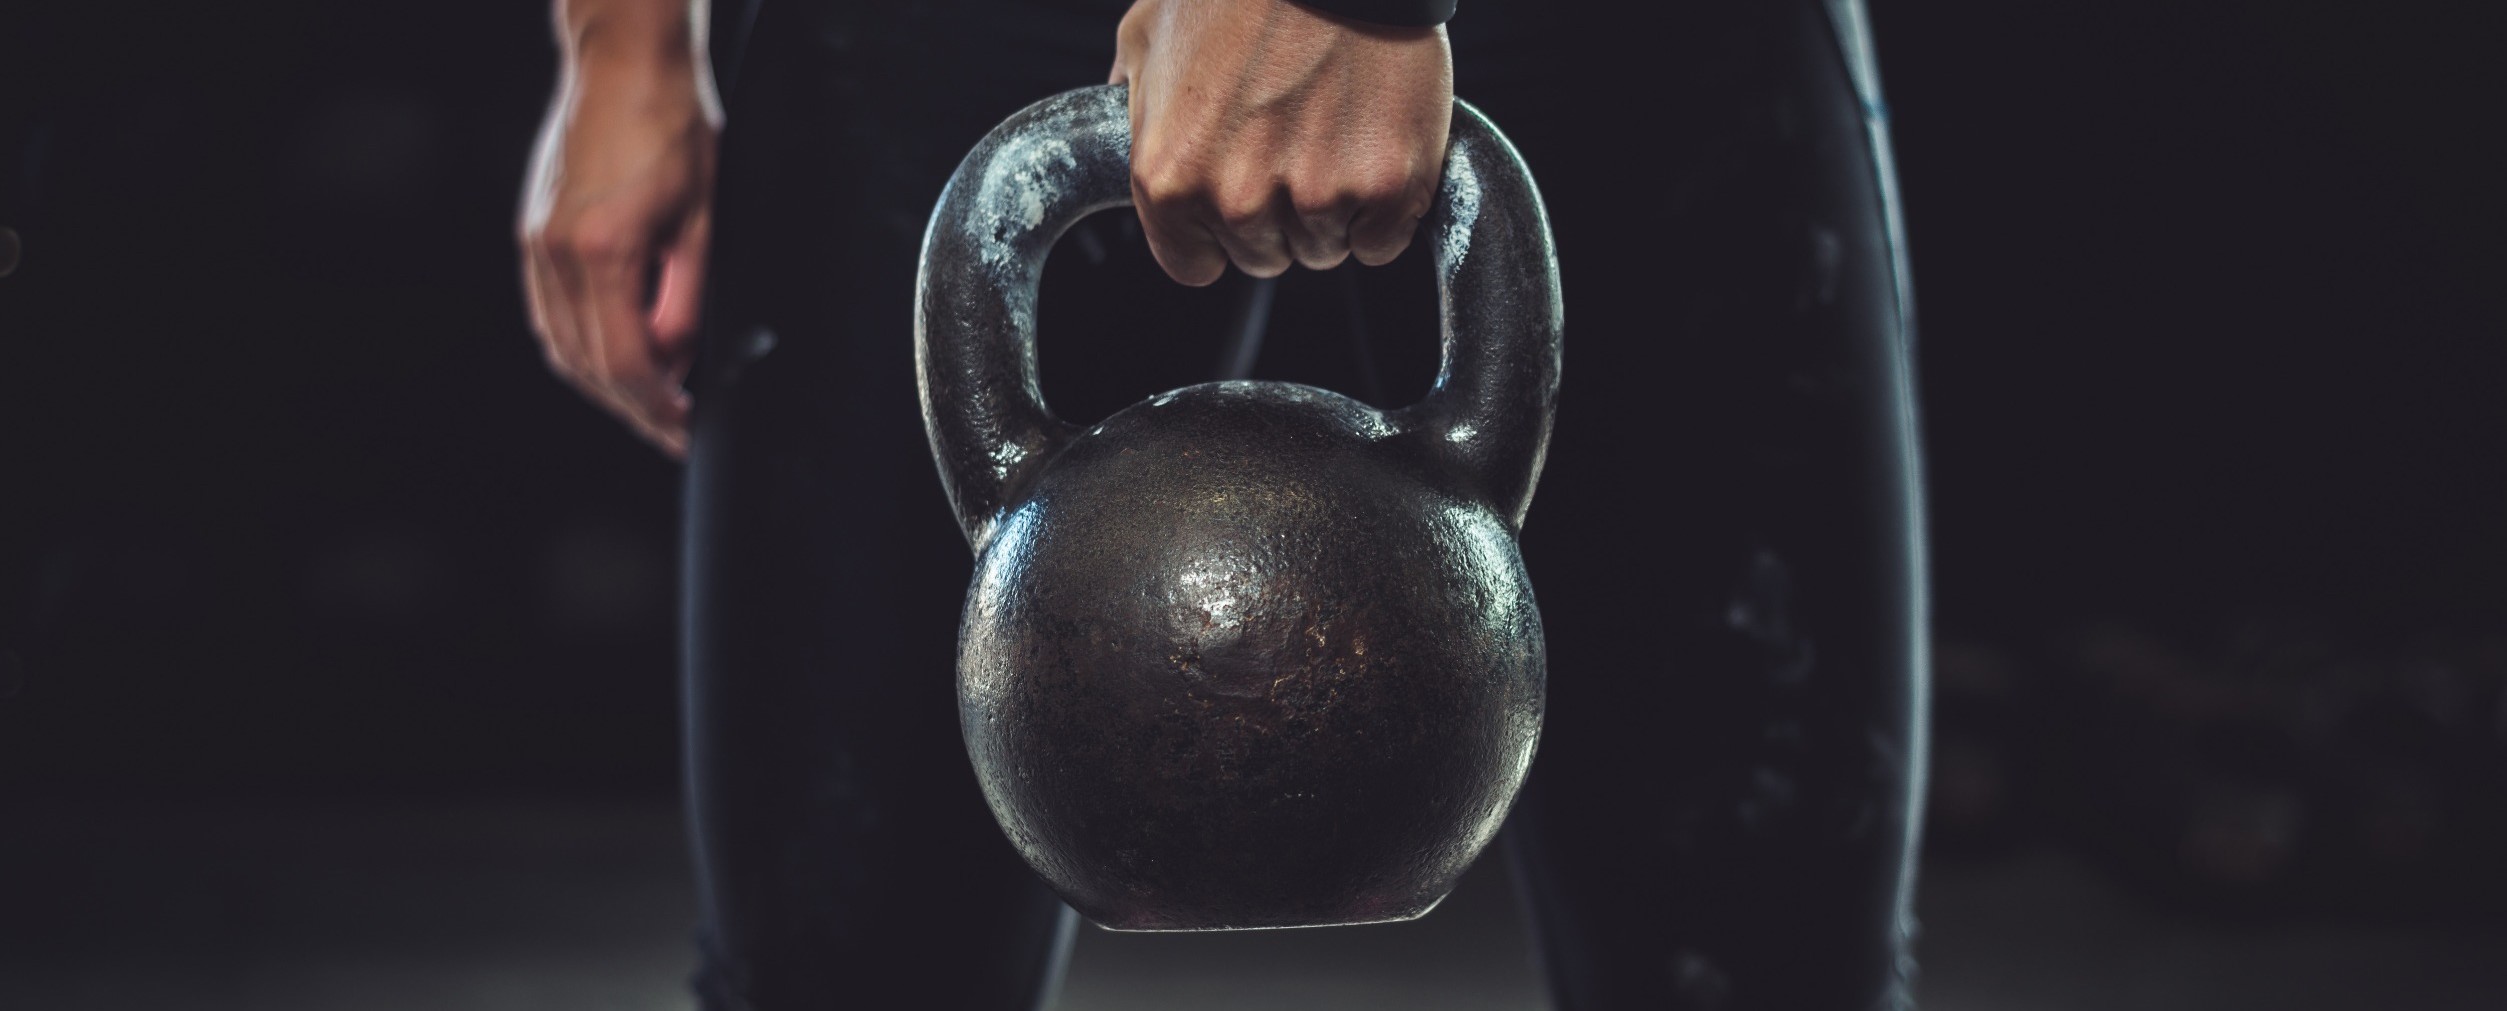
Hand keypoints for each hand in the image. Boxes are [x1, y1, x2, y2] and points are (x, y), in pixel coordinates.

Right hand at [519, 6, 719, 457]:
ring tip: (653, 398)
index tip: (686, 429)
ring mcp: (536, 243)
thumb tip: (680, 363)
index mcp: (601, 251)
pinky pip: (550, 313)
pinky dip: (583, 344)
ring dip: (605, 382)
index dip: (658, 408)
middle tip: (674, 427)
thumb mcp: (706, 223)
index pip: (625, 364)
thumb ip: (689, 301)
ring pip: (562, 345)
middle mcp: (555, 253)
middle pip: (587, 365)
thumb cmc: (673, 129)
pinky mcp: (532, 232)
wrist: (624, 65)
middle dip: (633, 406)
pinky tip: (617, 352)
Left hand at [1112, 0, 1452, 285]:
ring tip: (1332, 127)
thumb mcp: (1151, 35)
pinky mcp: (1387, 186)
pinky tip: (1372, 146)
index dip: (1217, 234)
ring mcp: (1316, 197)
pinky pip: (1382, 240)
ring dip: (1331, 207)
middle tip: (1293, 137)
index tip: (1239, 197)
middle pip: (1262, 257)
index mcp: (1169, 178)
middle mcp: (1237, 200)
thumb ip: (1136, 105)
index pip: (1194, 264)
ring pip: (1325, 248)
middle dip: (1275, 213)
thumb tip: (1124, 135)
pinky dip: (1384, 207)